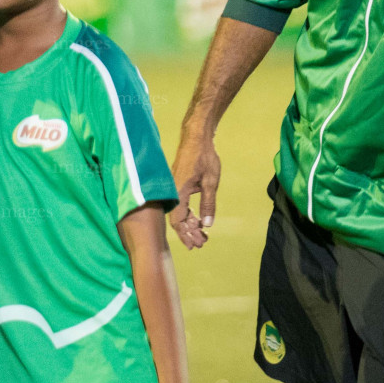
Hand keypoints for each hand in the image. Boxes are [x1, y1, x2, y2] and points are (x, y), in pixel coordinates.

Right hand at [168, 128, 220, 250]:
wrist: (196, 137)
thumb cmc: (205, 157)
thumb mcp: (210, 182)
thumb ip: (208, 204)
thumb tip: (207, 225)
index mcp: (179, 192)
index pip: (177, 221)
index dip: (185, 235)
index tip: (195, 245)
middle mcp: (173, 191)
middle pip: (177, 219)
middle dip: (189, 233)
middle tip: (202, 243)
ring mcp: (174, 188)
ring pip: (178, 212)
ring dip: (189, 224)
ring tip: (202, 233)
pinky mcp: (177, 185)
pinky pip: (180, 205)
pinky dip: (188, 214)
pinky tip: (197, 219)